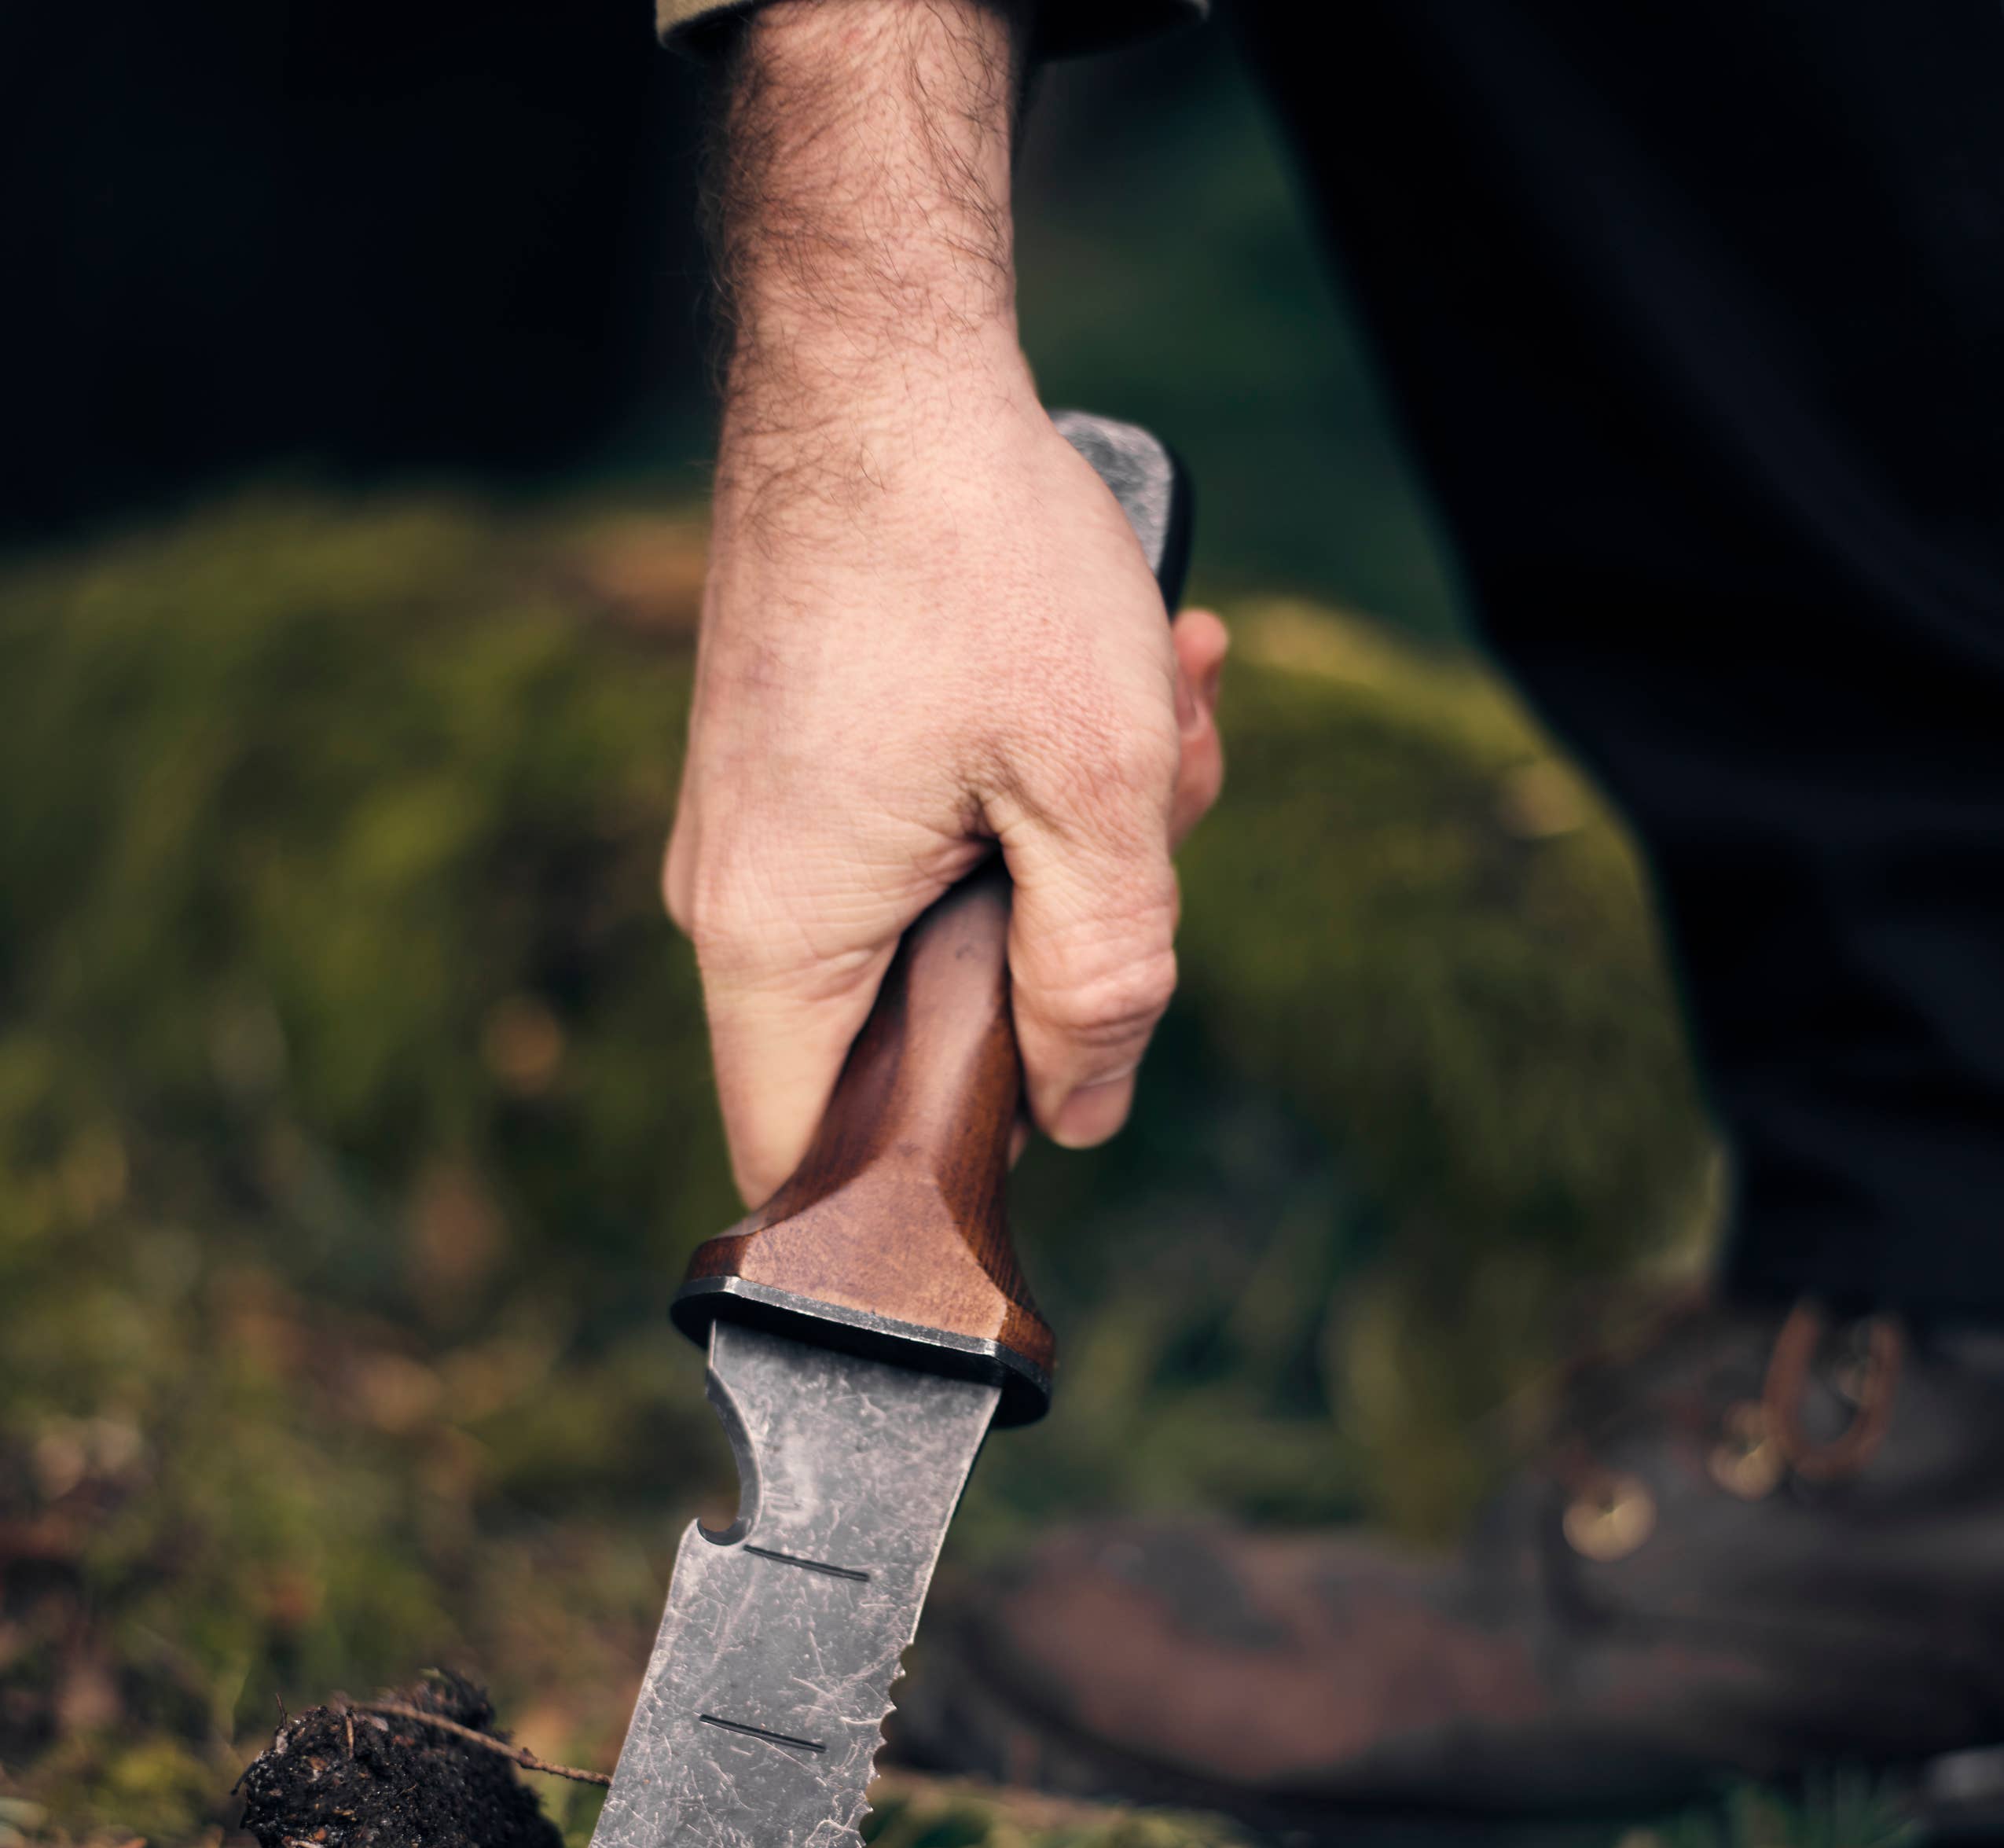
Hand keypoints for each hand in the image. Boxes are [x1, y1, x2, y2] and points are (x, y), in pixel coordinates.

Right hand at [662, 0, 1226, 1207]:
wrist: (876, 354)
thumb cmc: (976, 559)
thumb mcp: (1095, 792)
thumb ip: (1103, 983)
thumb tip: (1084, 1116)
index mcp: (778, 941)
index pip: (802, 1161)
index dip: (920, 1182)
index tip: (1043, 1109)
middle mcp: (736, 898)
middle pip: (902, 1040)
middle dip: (1058, 964)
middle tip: (1161, 838)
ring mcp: (759, 825)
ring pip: (936, 925)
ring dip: (1072, 847)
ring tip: (1166, 713)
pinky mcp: (797, 761)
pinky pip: (919, 836)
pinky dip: (1027, 781)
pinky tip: (1125, 674)